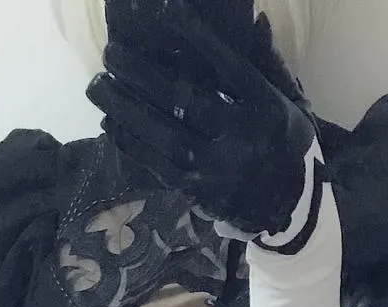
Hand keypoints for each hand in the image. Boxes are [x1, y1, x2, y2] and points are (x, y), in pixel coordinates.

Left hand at [88, 4, 316, 239]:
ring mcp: (215, 167)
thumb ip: (268, 62)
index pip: (227, 66)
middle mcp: (239, 137)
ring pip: (162, 134)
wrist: (290, 205)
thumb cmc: (284, 141)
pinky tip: (109, 121)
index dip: (196, 39)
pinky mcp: (197, 190)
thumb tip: (254, 19)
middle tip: (110, 53)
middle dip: (141, 73)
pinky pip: (156, 164)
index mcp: (264, 108)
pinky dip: (130, 142)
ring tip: (97, 85)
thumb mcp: (288, 99)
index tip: (166, 11)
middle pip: (184, 99)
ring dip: (124, 107)